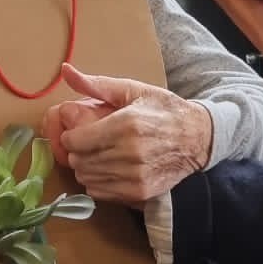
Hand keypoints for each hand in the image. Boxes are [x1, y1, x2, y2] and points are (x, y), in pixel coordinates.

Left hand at [49, 62, 214, 205]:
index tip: (79, 132)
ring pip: (86, 178)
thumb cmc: (163, 110)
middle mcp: (130, 153)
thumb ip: (96, 84)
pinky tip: (109, 169)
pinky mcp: (139, 192)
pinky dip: (98, 182)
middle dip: (77, 152)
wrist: (197, 137)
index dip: (71, 136)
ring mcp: (136, 176)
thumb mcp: (132, 90)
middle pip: (78, 161)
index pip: (74, 141)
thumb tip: (66, 70)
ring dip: (86, 167)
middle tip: (89, 143)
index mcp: (126, 124)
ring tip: (100, 155)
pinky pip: (100, 192)